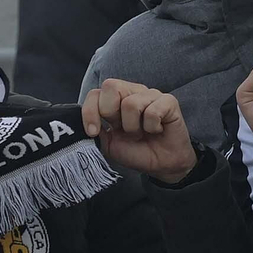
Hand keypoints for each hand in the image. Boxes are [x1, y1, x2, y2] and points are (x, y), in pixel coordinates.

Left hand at [81, 78, 195, 183]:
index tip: (93, 132)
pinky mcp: (169, 101)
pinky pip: (152, 111)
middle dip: (112, 115)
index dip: (90, 112)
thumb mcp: (109, 144)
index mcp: (115, 99)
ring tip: (142, 133)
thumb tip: (84, 123)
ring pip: (131, 103)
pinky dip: (152, 127)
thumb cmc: (136, 151)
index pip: (95, 93)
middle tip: (124, 130)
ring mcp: (151, 94)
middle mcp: (132, 92)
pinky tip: (157, 130)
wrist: (162, 165)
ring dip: (134, 127)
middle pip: (111, 87)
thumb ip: (96, 130)